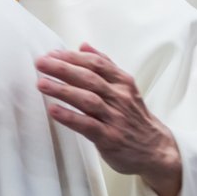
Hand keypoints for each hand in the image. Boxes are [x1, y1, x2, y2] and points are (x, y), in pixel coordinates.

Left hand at [36, 43, 181, 195]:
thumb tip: (84, 46)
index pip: (96, 63)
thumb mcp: (125, 87)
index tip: (52, 53)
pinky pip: (87, 125)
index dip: (73, 57)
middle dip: (63, 69)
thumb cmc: (134, 117)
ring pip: (87, 99)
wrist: (155, 150)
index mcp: (123, 82)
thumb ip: (105, 66)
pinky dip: (69, 117)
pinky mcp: (110, 138)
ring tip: (41, 83)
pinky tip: (53, 110)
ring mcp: (115, 118)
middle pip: (89, 78)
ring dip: (63, 90)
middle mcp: (120, 97)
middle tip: (41, 63)